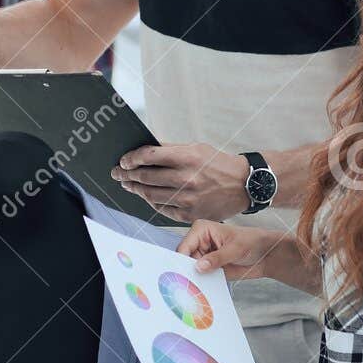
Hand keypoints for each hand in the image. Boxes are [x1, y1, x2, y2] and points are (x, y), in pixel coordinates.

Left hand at [111, 144, 250, 222]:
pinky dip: (151, 202)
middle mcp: (186, 179)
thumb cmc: (218, 163)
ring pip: (150, 195)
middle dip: (127, 174)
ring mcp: (187, 199)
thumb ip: (169, 149)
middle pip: (146, 177)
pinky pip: (162, 209)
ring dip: (135, 189)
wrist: (244, 185)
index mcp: (187, 158)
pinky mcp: (189, 214)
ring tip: (128, 184)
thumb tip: (143, 149)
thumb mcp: (195, 148)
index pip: (149, 156)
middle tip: (118, 173)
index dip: (131, 158)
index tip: (123, 160)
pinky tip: (146, 196)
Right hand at [175, 221, 282, 279]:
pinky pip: (200, 277)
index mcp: (201, 230)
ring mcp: (204, 255)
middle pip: (185, 259)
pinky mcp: (209, 267)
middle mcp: (199, 242)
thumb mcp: (235, 249)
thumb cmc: (252, 242)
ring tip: (197, 288)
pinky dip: (202, 283)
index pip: (185, 246)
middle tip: (189, 284)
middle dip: (187, 271)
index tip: (182, 273)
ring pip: (191, 270)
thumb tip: (199, 266)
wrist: (266, 255)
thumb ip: (217, 258)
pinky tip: (204, 289)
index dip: (182, 259)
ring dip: (195, 279)